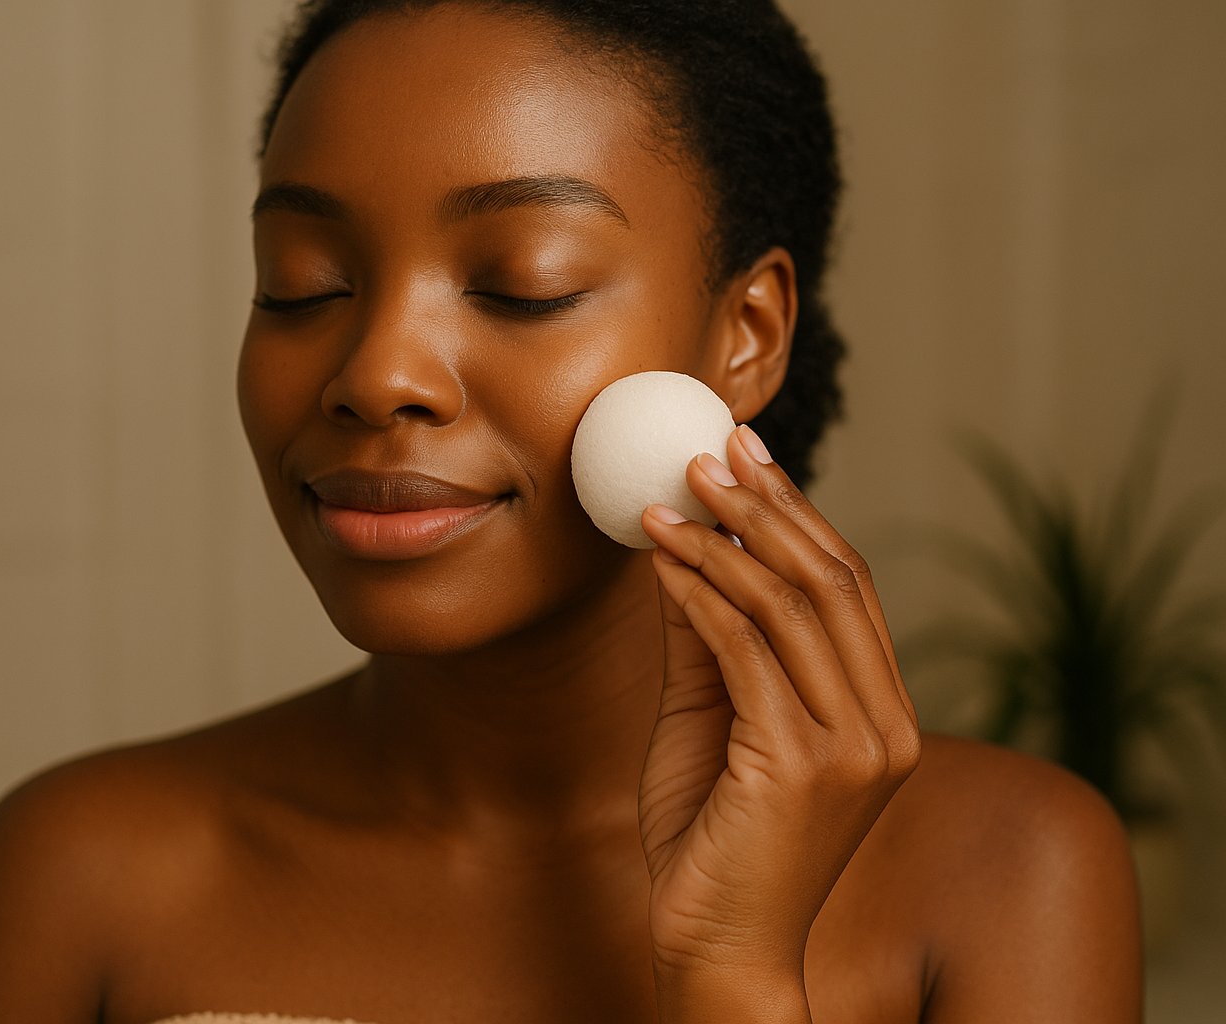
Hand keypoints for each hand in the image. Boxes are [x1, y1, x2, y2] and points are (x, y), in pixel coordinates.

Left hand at [636, 424, 920, 1022]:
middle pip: (835, 581)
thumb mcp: (711, 720)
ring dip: (725, 538)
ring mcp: (852, 747)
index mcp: (881, 714)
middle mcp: (883, 726)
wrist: (717, 947)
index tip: (747, 457)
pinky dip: (702, 593)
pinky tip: (662, 559)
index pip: (850, 588)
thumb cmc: (713, 840)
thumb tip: (685, 547)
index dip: (798, 514)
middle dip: (767, 506)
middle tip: (708, 452)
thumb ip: (708, 641)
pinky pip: (747, 650)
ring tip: (669, 496)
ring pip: (794, 605)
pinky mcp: (802, 764)